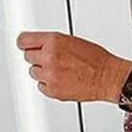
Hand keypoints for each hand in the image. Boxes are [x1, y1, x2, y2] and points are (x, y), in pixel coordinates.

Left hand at [16, 30, 130, 102]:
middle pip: (28, 57)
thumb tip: (39, 46)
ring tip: (61, 71)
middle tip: (51, 60)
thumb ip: (52, 43)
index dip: (25, 44)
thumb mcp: (72, 41)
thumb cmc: (96, 61)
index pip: (23, 41)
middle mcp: (49, 57)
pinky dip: (49, 85)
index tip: (25, 46)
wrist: (108, 77)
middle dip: (38, 58)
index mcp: (54, 41)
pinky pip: (41, 86)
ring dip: (43, 72)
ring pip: (34, 73)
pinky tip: (62, 80)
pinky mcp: (52, 90)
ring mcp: (50, 75)